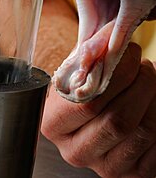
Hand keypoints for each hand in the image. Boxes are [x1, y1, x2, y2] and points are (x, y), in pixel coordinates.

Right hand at [41, 43, 155, 176]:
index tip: (128, 52)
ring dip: (151, 97)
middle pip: (118, 120)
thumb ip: (89, 54)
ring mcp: (103, 167)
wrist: (87, 114)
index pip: (88, 104)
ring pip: (140, 131)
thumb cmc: (81, 89)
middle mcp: (75, 151)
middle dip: (140, 85)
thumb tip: (110, 35)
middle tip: (143, 64)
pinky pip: (154, 146)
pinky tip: (149, 101)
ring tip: (147, 79)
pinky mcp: (130, 174)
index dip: (116, 75)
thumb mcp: (77, 70)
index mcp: (54, 124)